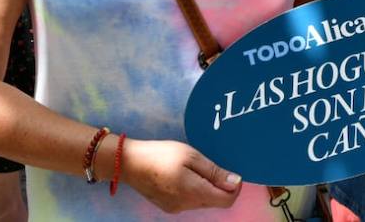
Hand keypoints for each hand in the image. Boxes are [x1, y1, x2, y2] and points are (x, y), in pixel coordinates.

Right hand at [119, 138, 242, 212]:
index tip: (231, 170)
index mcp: (194, 193)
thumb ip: (214, 172)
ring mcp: (175, 208)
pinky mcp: (168, 206)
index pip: (227, 200)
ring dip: (206, 186)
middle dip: (219, 184)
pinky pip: (189, 200)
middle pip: (215, 200)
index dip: (235, 186)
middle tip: (208, 164)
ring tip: (193, 166)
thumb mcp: (191, 156)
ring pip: (202, 200)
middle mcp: (185, 206)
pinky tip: (183, 174)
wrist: (128, 163)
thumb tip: (236, 182)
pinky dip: (194, 189)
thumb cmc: (161, 155)